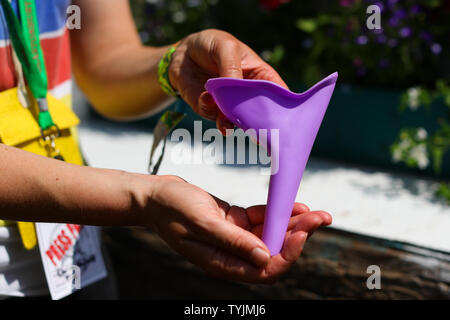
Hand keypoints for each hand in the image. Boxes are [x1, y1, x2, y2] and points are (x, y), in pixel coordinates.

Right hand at [142, 175, 331, 283]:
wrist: (155, 195)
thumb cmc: (172, 208)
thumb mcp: (201, 223)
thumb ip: (233, 241)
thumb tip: (265, 257)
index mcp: (222, 262)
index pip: (264, 269)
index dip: (287, 254)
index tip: (302, 231)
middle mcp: (231, 254)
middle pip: (274, 252)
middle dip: (300, 235)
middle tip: (322, 216)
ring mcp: (233, 238)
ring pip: (271, 235)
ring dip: (293, 223)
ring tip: (314, 210)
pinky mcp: (233, 222)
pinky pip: (261, 221)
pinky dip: (276, 213)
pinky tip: (291, 204)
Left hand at [169, 29, 287, 134]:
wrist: (182, 53)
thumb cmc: (211, 45)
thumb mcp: (226, 47)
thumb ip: (232, 67)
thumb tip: (235, 91)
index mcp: (261, 77)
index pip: (279, 94)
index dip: (283, 108)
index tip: (284, 119)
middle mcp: (247, 95)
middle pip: (259, 115)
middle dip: (258, 124)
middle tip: (257, 132)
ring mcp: (229, 105)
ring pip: (236, 121)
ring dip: (231, 122)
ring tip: (226, 121)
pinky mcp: (209, 110)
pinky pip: (212, 115)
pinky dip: (209, 108)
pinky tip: (206, 96)